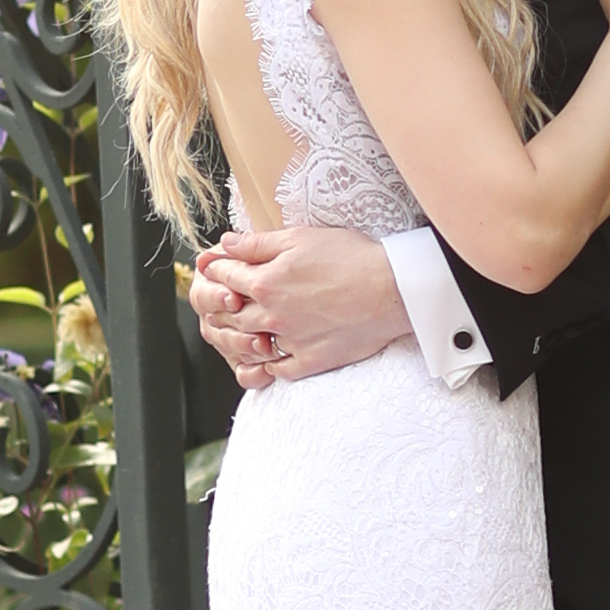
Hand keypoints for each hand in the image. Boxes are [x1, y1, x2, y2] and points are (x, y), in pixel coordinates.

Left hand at [187, 219, 415, 387]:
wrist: (392, 290)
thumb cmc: (351, 257)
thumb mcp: (300, 238)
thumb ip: (257, 243)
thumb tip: (225, 244)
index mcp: (265, 282)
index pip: (224, 276)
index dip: (217, 269)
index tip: (216, 266)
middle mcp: (271, 315)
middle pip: (229, 313)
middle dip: (220, 302)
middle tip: (219, 297)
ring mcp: (289, 342)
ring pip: (246, 344)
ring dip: (236, 334)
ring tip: (236, 325)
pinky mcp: (309, 361)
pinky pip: (275, 371)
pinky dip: (263, 366)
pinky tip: (263, 358)